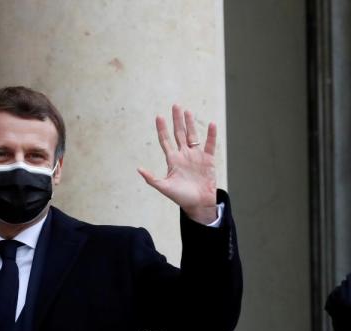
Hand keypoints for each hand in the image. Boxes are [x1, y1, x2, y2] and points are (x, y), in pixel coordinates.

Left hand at [137, 105, 218, 224]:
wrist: (198, 204)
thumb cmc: (181, 197)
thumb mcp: (164, 187)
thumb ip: (152, 178)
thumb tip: (138, 169)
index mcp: (173, 160)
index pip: (166, 141)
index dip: (162, 129)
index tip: (158, 117)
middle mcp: (184, 155)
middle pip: (179, 134)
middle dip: (177, 120)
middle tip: (175, 106)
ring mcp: (196, 156)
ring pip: (193, 136)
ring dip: (190, 124)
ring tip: (187, 111)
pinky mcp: (208, 160)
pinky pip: (210, 145)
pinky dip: (211, 135)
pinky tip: (212, 124)